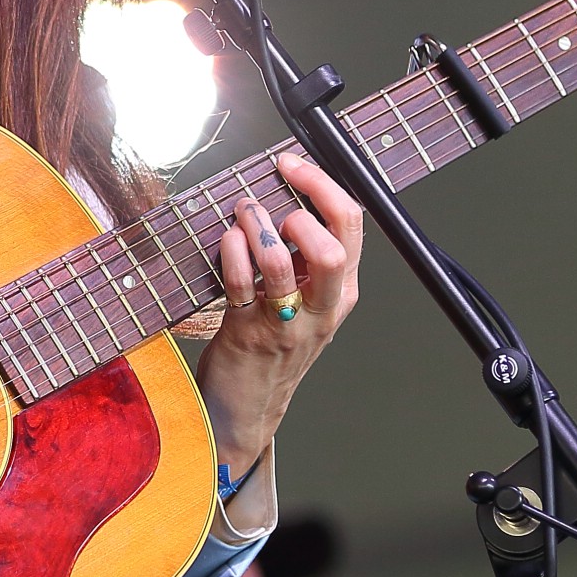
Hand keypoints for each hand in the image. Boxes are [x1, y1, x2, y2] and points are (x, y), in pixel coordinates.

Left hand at [196, 153, 363, 478]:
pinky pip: (241, 282)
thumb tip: (282, 198)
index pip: (351, 226)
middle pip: (332, 245)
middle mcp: (321, 307)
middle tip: (272, 199)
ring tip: (242, 214)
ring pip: (282, 261)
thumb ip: (304, 259)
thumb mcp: (305, 302)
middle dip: (301, 208)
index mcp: (340, 292)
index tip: (291, 164)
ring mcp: (286, 322)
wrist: (248, 412)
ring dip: (257, 225)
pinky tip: (225, 240)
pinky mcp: (248, 332)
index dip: (322, 185)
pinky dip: (231, 251)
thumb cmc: (273, 349)